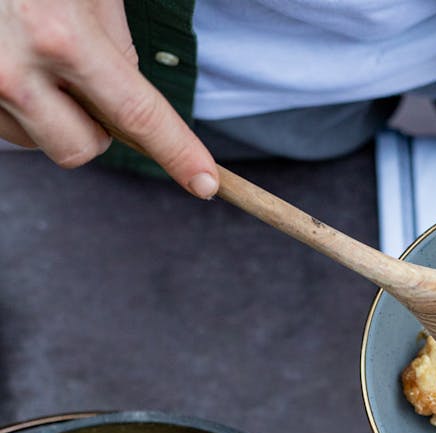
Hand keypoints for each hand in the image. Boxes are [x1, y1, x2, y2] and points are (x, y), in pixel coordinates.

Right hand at [0, 0, 217, 196]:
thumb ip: (116, 44)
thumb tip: (130, 103)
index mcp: (60, 37)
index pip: (137, 115)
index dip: (177, 151)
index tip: (205, 181)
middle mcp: (16, 71)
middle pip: (82, 149)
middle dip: (96, 127)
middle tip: (88, 77)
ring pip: (42, 141)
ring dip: (54, 113)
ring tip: (42, 55)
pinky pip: (10, 126)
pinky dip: (23, 105)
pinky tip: (17, 60)